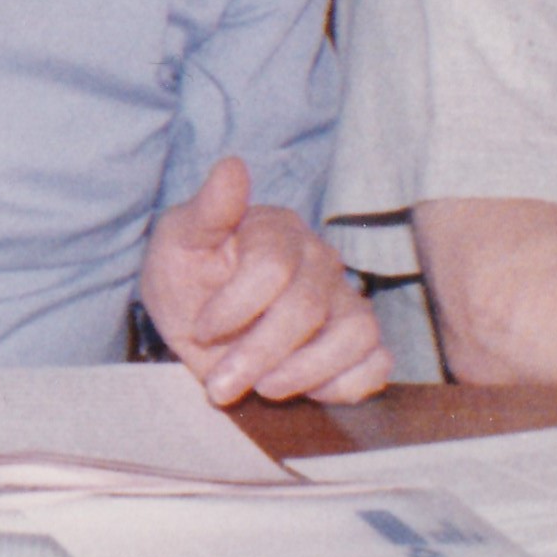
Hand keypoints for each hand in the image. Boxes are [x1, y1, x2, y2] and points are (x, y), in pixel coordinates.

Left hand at [134, 157, 390, 404]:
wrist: (199, 323)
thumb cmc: (188, 277)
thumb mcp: (178, 243)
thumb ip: (206, 211)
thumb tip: (231, 166)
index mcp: (278, 230)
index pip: (272, 267)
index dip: (234, 307)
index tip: (199, 329)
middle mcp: (320, 260)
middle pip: (306, 309)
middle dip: (258, 354)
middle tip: (221, 384)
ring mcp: (345, 300)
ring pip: (355, 334)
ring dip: (304, 373)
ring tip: (263, 388)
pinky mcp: (359, 342)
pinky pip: (377, 363)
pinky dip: (347, 385)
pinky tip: (306, 390)